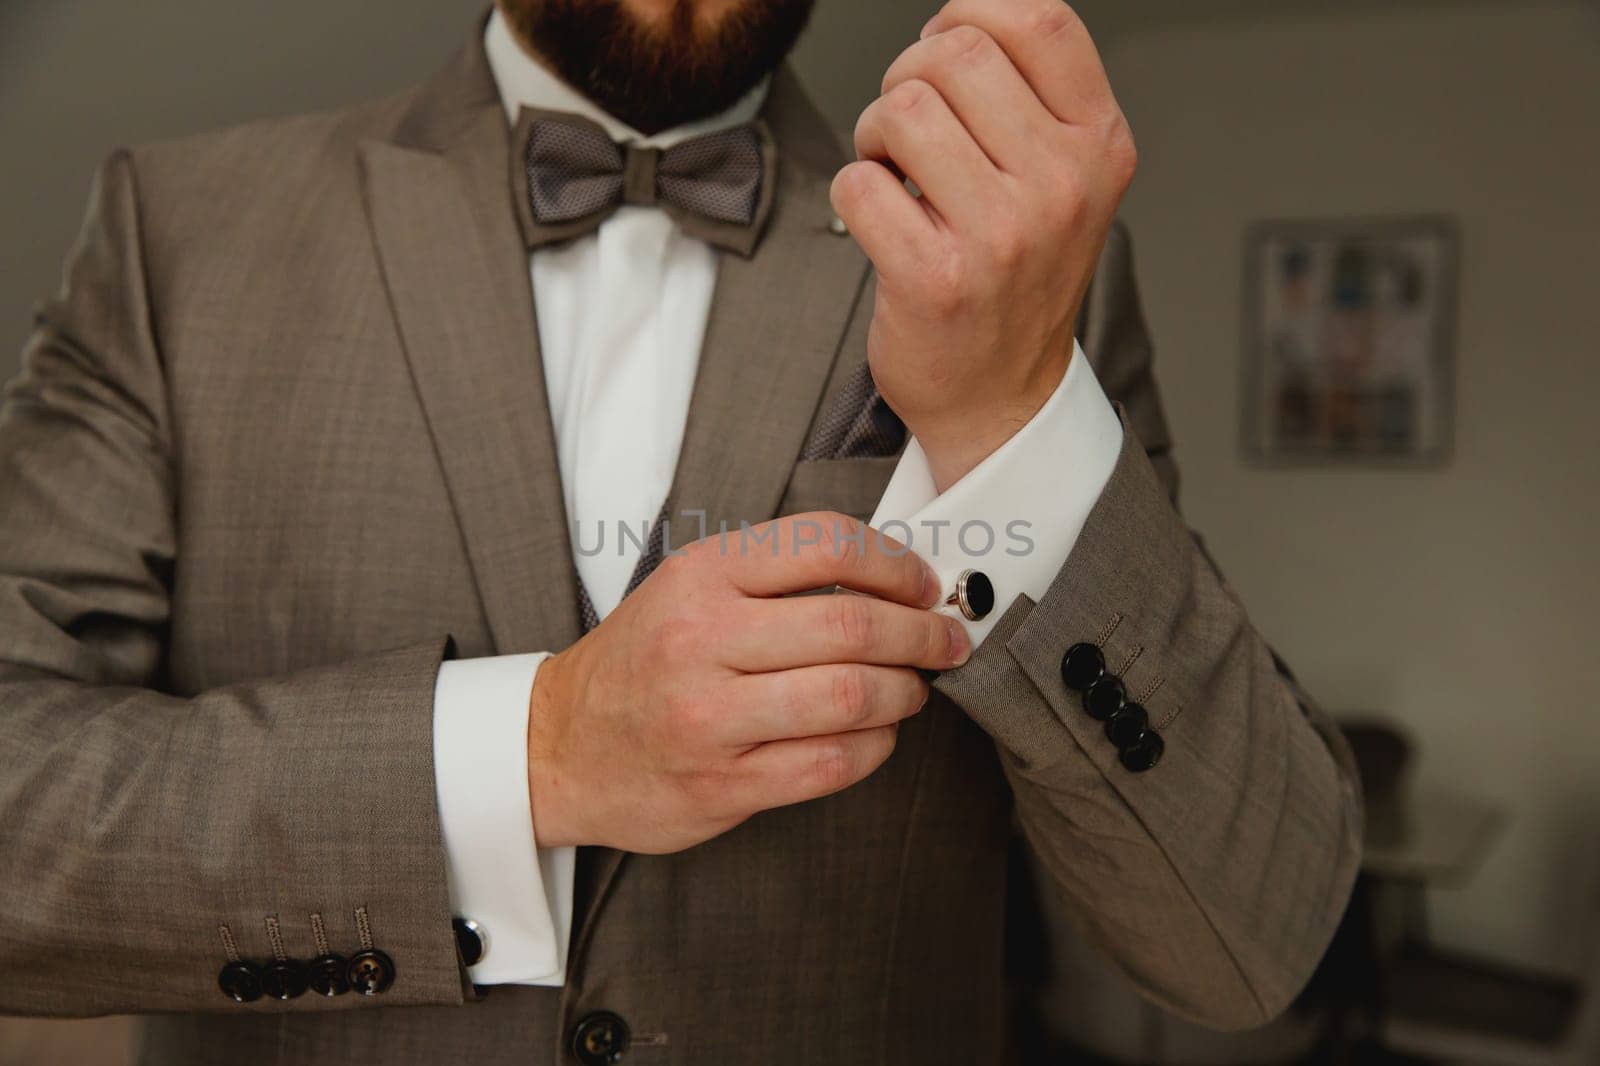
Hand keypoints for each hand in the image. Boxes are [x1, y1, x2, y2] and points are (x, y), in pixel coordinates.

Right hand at [525, 513, 969, 853]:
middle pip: (851, 624)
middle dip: (921, 632)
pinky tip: (878, 734)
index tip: (924, 583)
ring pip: (851, 696)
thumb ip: (775, 575)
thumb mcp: (689, 588)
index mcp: (701, 576)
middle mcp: (702, 640)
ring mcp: (711, 717)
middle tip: (944, 640)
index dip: (896, 563)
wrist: (561, 746)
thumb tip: (892, 577)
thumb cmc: (644, 661)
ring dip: (905, 692)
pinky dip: (876, 746)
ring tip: (912, 688)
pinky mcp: (724, 784)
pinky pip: (832, 763)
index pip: (825, 545)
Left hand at [831, 0, 1136, 491]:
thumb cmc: (1018, 280)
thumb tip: (952, 22)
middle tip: (907, 133)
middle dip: (906, 79)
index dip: (969, 12)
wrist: (1000, 398)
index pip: (1040, 20)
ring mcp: (1002, 235)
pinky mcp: (936, 279)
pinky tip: (882, 223)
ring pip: (901, 109)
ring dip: (875, 134)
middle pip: (953, 54)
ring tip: (894, 174)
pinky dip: (854, 194)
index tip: (941, 48)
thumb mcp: (1063, 179)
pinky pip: (858, 182)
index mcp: (1100, 146)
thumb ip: (1030, 97)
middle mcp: (1062, 186)